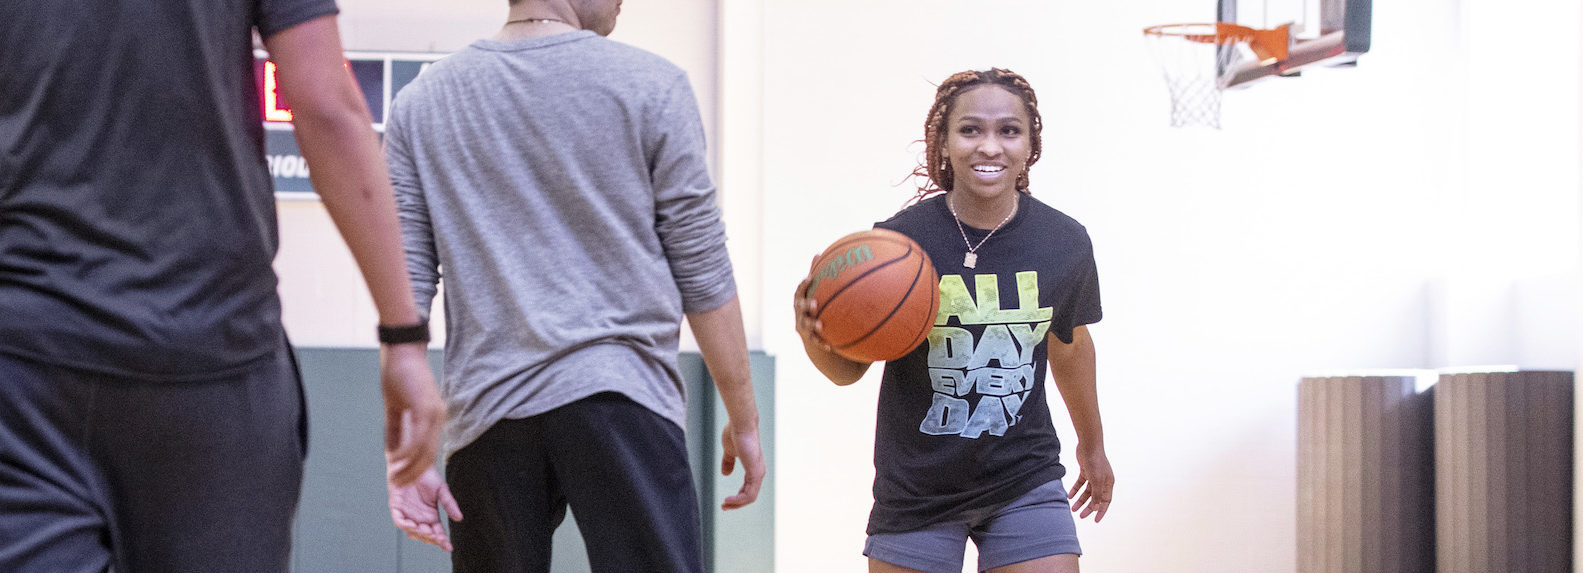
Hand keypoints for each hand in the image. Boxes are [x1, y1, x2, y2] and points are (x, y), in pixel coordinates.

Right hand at [382, 343, 445, 486]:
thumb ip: (397, 428)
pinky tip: (394, 461)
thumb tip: (393, 451)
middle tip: (397, 485)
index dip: (416, 468)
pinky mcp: (425, 408)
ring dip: (409, 468)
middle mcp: (438, 417)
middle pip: (429, 455)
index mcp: (434, 417)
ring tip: (395, 479)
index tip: (403, 480)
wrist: (402, 349)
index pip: (430, 450)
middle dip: (413, 473)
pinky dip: (406, 453)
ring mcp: (433, 413)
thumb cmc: (399, 374)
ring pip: (424, 450)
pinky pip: (417, 439)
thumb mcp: (398, 406)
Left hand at [388, 466, 462, 550]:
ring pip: (412, 531)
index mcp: (431, 516)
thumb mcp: (442, 491)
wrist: (414, 464)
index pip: (437, 532)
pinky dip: (405, 525)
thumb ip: (449, 504)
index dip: (442, 541)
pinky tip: (414, 526)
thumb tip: (459, 518)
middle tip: (438, 538)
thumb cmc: (427, 477)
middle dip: (432, 539)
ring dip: (420, 534)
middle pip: (425, 535)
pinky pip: (400, 521)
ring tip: (429, 533)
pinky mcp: (397, 508)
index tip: (449, 547)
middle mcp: (419, 518)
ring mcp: (407, 514)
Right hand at [719, 423, 764, 509]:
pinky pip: (749, 493)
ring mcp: (758, 473)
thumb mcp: (729, 451)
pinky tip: (728, 500)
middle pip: (749, 496)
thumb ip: (728, 462)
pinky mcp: (755, 472)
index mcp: (753, 468)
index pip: (747, 489)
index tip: (725, 501)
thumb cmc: (735, 433)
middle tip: (723, 507)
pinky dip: (738, 500)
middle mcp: (758, 473)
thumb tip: (725, 474)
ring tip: (724, 505)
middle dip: (736, 504)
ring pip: (750, 497)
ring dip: (736, 504)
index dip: (737, 497)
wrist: (740, 424)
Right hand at [792, 258, 829, 350]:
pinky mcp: (810, 340)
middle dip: (805, 306)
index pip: (799, 292)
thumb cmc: (816, 308)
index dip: (803, 286)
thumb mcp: (816, 291)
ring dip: (811, 324)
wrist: (814, 336)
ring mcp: (803, 328)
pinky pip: (816, 342)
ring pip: (805, 326)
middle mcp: (799, 314)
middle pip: (799, 309)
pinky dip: (822, 343)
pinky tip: (830, 346)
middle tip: (814, 303)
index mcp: (801, 302)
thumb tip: (819, 252)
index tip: (810, 278)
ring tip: (819, 324)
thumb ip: (817, 275)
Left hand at [1068, 445, 1113, 521]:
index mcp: (1109, 483)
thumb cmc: (1096, 462)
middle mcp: (1102, 480)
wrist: (1089, 445)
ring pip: (1087, 492)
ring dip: (1080, 500)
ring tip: (1073, 508)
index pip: (1105, 501)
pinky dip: (1075, 489)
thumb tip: (1096, 508)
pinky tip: (1069, 496)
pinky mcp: (1085, 470)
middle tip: (1080, 516)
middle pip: (1095, 498)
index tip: (1096, 521)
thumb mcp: (1097, 480)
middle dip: (1088, 507)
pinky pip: (1080, 483)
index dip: (1101, 511)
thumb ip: (1096, 495)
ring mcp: (1094, 475)